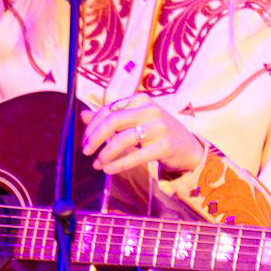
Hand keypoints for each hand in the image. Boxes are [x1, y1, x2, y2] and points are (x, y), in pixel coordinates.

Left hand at [81, 96, 203, 176]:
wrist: (188, 148)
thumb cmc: (157, 133)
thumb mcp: (135, 121)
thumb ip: (111, 117)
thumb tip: (83, 115)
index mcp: (140, 100)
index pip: (109, 110)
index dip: (93, 126)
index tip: (84, 141)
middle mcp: (150, 110)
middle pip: (113, 121)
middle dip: (96, 137)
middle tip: (86, 151)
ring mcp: (159, 127)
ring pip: (123, 139)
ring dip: (106, 154)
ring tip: (98, 164)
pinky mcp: (165, 145)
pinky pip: (136, 156)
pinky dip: (119, 164)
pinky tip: (109, 170)